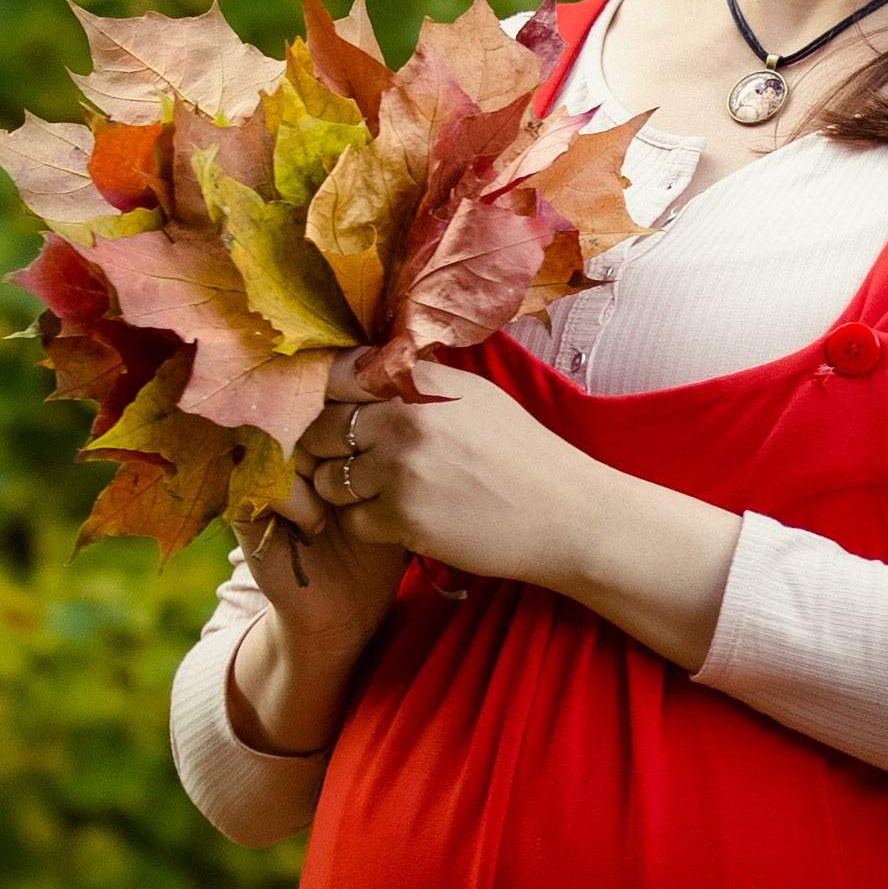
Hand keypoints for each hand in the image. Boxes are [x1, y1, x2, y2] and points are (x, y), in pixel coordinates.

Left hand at [233, 351, 745, 758]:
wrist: (567, 515)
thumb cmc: (524, 453)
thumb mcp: (476, 397)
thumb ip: (418, 380)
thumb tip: (370, 363)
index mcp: (419, 387)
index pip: (335, 381)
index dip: (326, 400)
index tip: (331, 415)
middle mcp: (404, 425)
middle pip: (320, 432)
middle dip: (323, 449)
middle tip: (345, 461)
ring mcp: (401, 476)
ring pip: (331, 482)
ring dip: (344, 490)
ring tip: (381, 493)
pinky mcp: (404, 522)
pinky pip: (354, 522)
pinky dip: (370, 525)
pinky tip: (403, 520)